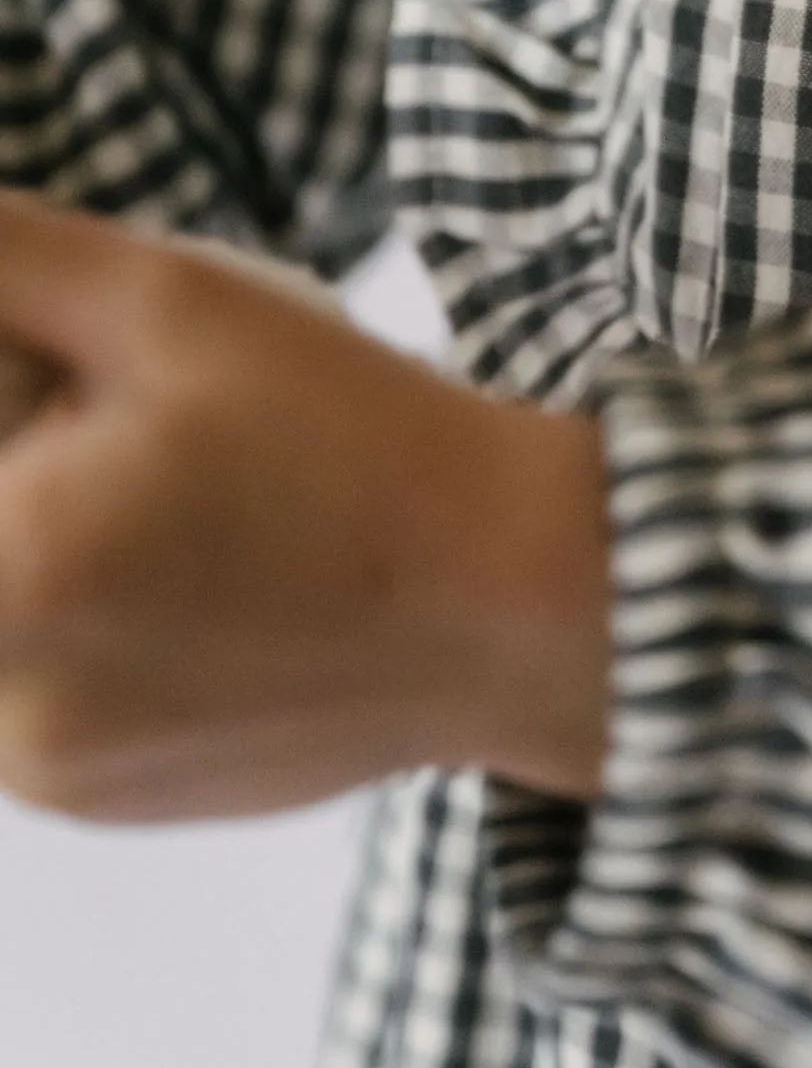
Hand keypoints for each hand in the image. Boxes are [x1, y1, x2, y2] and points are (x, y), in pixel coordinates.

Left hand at [0, 194, 610, 822]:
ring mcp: (47, 773)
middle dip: (22, 470)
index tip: (60, 398)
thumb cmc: (352, 439)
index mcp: (12, 572)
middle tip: (114, 435)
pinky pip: (20, 696)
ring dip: (28, 550)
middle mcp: (8, 703)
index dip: (10, 418)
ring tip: (161, 504)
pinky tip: (176, 574)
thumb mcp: (168, 301)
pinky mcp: (94, 803)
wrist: (506, 599)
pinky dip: (61, 623)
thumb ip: (7, 264)